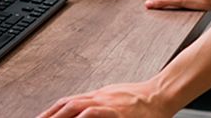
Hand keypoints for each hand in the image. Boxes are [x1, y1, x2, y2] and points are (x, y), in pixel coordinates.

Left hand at [38, 80, 171, 117]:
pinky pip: (96, 112)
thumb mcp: (115, 98)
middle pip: (67, 105)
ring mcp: (108, 103)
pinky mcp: (118, 111)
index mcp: (97, 96)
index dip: (50, 111)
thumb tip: (83, 113)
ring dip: (60, 116)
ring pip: (77, 107)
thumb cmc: (141, 100)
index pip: (67, 102)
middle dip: (49, 115)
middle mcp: (99, 97)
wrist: (161, 94)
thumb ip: (98, 106)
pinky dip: (84, 115)